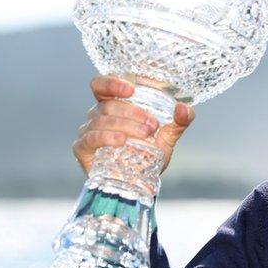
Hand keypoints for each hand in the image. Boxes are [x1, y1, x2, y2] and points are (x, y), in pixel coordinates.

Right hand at [72, 75, 194, 175]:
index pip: (102, 85)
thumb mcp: (168, 136)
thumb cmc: (149, 155)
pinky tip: (121, 141)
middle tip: (152, 125)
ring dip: (125, 125)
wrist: (140, 184)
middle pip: (108, 105)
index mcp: (114, 105)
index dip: (112, 82)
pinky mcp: (82, 149)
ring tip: (144, 135)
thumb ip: (179, 121)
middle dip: (133, 113)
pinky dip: (106, 137)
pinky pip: (90, 138)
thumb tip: (184, 108)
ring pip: (101, 120)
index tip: (131, 89)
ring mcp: (88, 131)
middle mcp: (97, 115)